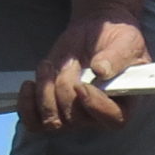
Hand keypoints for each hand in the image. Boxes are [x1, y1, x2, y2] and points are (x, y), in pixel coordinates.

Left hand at [20, 13, 149, 132]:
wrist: (97, 32)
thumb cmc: (118, 39)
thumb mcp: (127, 42)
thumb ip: (118, 56)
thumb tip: (101, 70)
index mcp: (124, 103)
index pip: (113, 119)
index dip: (95, 106)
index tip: (82, 85)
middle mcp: (98, 115)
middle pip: (75, 119)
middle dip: (66, 87)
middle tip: (71, 62)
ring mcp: (73, 114)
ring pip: (51, 121)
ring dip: (45, 92)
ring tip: (49, 66)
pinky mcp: (52, 108)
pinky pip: (33, 123)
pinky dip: (27, 105)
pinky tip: (30, 84)